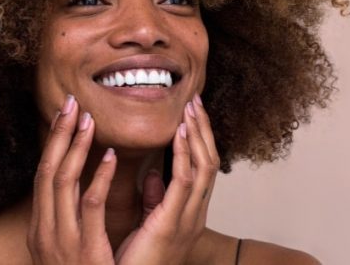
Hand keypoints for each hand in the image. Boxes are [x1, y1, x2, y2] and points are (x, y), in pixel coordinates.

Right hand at [27, 94, 116, 264]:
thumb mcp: (69, 247)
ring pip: (62, 182)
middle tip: (71, 104)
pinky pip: (90, 206)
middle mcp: (44, 230)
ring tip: (89, 119)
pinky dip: (98, 178)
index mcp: (41, 228)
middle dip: (58, 136)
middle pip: (47, 171)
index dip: (53, 144)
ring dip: (75, 147)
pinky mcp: (83, 250)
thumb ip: (76, 216)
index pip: (44, 176)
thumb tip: (89, 184)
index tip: (64, 117)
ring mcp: (60, 240)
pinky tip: (110, 156)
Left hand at [115, 94, 219, 264]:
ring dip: (198, 135)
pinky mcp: (172, 223)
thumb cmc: (140, 260)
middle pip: (209, 162)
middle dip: (204, 131)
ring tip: (191, 109)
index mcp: (189, 211)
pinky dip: (185, 154)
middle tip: (195, 101)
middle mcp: (195, 213)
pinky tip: (180, 134)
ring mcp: (188, 218)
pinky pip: (185, 182)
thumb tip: (154, 176)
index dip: (199, 140)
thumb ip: (155, 200)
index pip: (201, 168)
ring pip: (204, 167)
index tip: (191, 114)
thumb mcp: (150, 225)